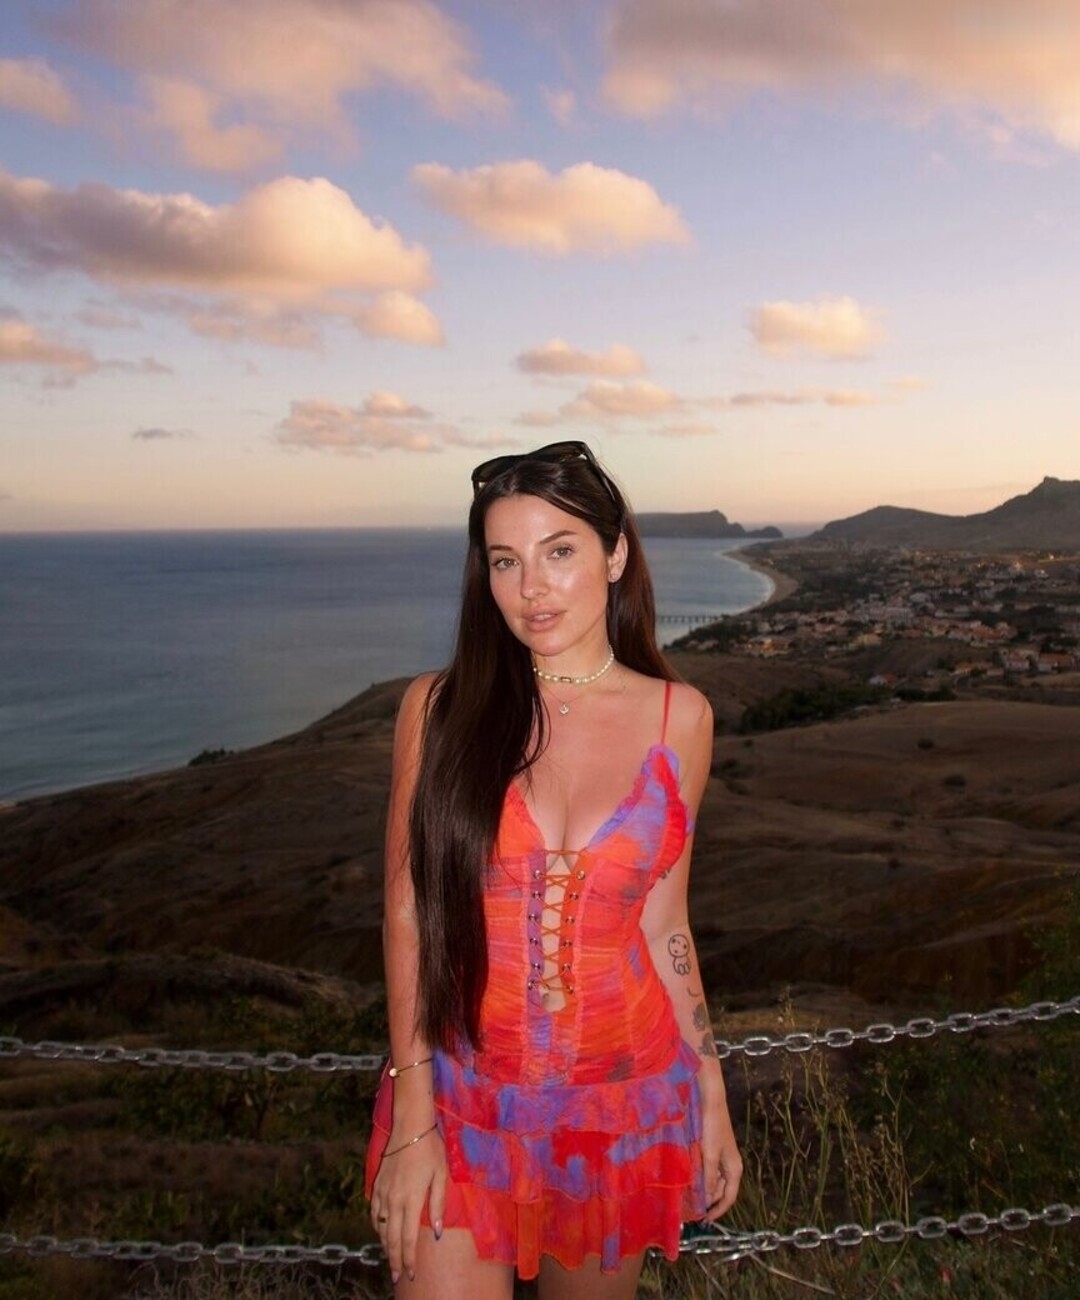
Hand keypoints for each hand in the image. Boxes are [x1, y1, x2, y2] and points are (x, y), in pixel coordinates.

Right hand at [370, 1125, 447, 1284]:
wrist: (410, 1126)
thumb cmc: (430, 1149)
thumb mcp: (441, 1175)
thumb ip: (438, 1204)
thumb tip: (437, 1232)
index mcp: (411, 1199)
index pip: (408, 1238)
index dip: (409, 1259)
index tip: (409, 1274)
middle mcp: (393, 1200)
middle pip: (391, 1238)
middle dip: (394, 1259)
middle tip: (397, 1276)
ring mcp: (383, 1192)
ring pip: (380, 1227)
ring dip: (385, 1245)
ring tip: (391, 1258)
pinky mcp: (377, 1184)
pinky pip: (374, 1212)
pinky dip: (377, 1226)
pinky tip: (380, 1231)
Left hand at [699, 1071, 741, 1220]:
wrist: (711, 1102)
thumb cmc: (712, 1128)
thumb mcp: (709, 1155)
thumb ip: (708, 1178)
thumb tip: (707, 1201)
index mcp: (734, 1169)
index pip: (728, 1198)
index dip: (717, 1211)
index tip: (704, 1220)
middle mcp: (731, 1166)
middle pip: (720, 1191)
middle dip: (708, 1200)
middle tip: (690, 1209)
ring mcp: (722, 1157)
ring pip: (713, 1180)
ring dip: (703, 1188)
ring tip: (687, 1195)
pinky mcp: (714, 1149)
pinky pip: (708, 1170)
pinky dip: (700, 1176)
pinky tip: (689, 1177)